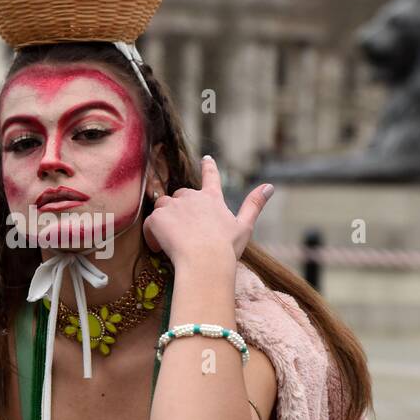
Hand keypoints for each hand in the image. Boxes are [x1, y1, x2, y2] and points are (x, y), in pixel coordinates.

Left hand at [142, 157, 272, 265]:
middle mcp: (192, 197)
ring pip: (162, 207)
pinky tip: (159, 249)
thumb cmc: (226, 248)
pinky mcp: (158, 217)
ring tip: (171, 241)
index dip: (209, 168)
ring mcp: (173, 205)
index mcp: (213, 199)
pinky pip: (149, 224)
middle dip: (179, 210)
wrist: (205, 261)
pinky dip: (152, 235)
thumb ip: (254, 205)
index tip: (206, 158)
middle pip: (180, 195)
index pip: (211, 177)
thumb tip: (270, 186)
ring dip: (164, 220)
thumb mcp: (244, 227)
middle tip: (184, 232)